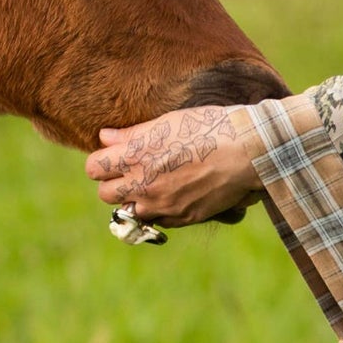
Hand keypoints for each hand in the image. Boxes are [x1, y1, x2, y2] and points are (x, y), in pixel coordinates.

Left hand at [85, 104, 265, 226]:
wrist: (247, 152)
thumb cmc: (209, 127)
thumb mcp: (168, 122)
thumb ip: (132, 134)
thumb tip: (105, 137)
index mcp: (136, 155)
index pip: (94, 168)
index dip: (102, 162)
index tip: (114, 157)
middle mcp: (144, 183)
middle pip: (105, 194)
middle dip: (114, 184)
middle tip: (131, 172)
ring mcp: (162, 204)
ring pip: (129, 211)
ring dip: (136, 200)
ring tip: (154, 185)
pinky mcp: (181, 217)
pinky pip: (156, 221)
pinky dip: (159, 210)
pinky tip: (175, 194)